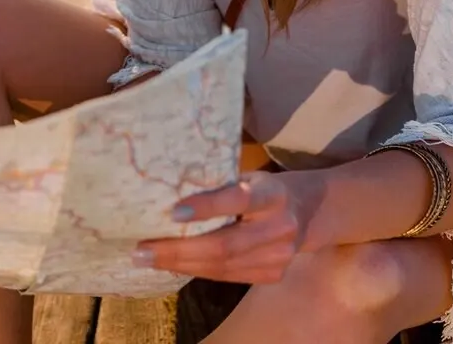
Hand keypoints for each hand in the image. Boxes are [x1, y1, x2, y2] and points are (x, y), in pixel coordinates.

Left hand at [133, 170, 323, 284]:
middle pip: (224, 244)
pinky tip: (172, 265)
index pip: (239, 199)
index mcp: (272, 193)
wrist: (310, 210)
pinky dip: (197, 270)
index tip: (173, 212)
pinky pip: (228, 276)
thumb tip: (166, 190)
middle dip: (178, 250)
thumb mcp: (249, 176)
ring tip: (147, 259)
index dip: (207, 207)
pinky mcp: (274, 274)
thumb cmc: (265, 187)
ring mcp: (280, 256)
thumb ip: (219, 185)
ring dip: (180, 264)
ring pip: (222, 267)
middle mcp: (280, 226)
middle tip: (142, 249)